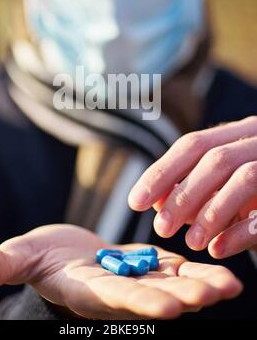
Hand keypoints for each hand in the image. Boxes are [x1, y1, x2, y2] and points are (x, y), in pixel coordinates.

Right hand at [0, 225, 241, 319]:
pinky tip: (225, 272)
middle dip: (183, 296)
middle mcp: (120, 291)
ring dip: (202, 284)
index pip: (117, 298)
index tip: (171, 307)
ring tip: (232, 285)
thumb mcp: (21, 257)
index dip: (141, 301)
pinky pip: (176, 268)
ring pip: (173, 283)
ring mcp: (138, 279)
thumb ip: (4, 264)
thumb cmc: (41, 259)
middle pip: (154, 295)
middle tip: (215, 294)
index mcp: (90, 291)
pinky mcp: (149, 265)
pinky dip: (198, 269)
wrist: (66, 257)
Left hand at [129, 116, 256, 257]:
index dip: (162, 172)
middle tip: (161, 227)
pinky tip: (218, 248)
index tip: (136, 202)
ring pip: (244, 178)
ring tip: (190, 242)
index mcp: (238, 131)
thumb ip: (195, 185)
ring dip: (212, 212)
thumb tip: (155, 201)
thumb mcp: (225, 180)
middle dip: (184, 194)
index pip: (192, 144)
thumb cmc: (256, 188)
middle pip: (214, 159)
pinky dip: (242, 230)